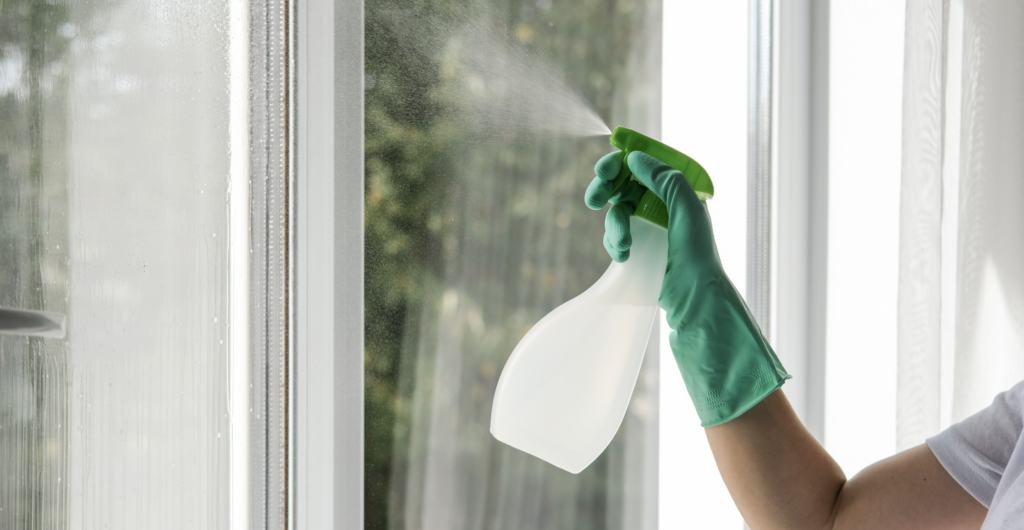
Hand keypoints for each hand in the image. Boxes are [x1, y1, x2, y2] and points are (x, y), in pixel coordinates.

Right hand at [585, 150, 788, 425]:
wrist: (695, 302)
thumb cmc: (698, 256)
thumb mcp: (686, 209)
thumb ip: (664, 178)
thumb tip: (635, 159)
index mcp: (680, 190)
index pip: (646, 164)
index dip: (623, 161)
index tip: (605, 169)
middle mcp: (666, 205)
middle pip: (626, 183)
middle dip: (607, 189)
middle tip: (593, 199)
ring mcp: (652, 227)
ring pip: (618, 210)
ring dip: (614, 224)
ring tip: (622, 244)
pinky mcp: (641, 248)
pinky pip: (617, 234)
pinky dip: (615, 242)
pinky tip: (623, 256)